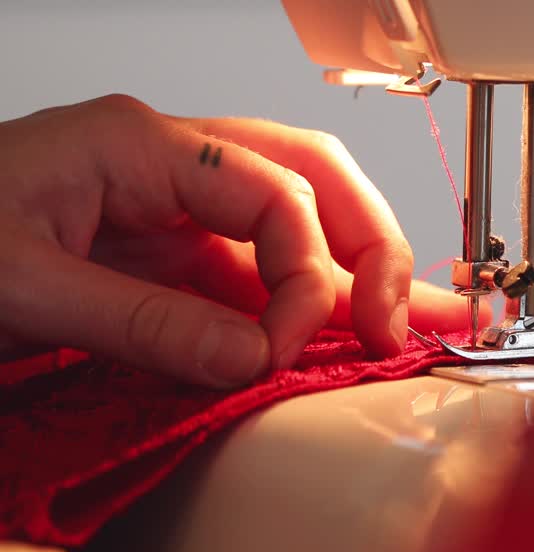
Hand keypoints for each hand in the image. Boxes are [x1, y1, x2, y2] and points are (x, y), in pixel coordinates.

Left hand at [0, 94, 477, 386]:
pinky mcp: (171, 262)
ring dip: (366, 276)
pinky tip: (367, 325)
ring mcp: (177, 215)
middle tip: (395, 324)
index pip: (275, 192)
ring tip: (423, 321)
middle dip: (370, 253)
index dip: (300, 275)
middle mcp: (172, 170)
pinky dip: (325, 303)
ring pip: (306, 225)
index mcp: (139, 145)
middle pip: (317, 182)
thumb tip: (246, 355)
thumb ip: (140, 320)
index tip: (280, 347)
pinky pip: (269, 274)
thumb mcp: (16, 281)